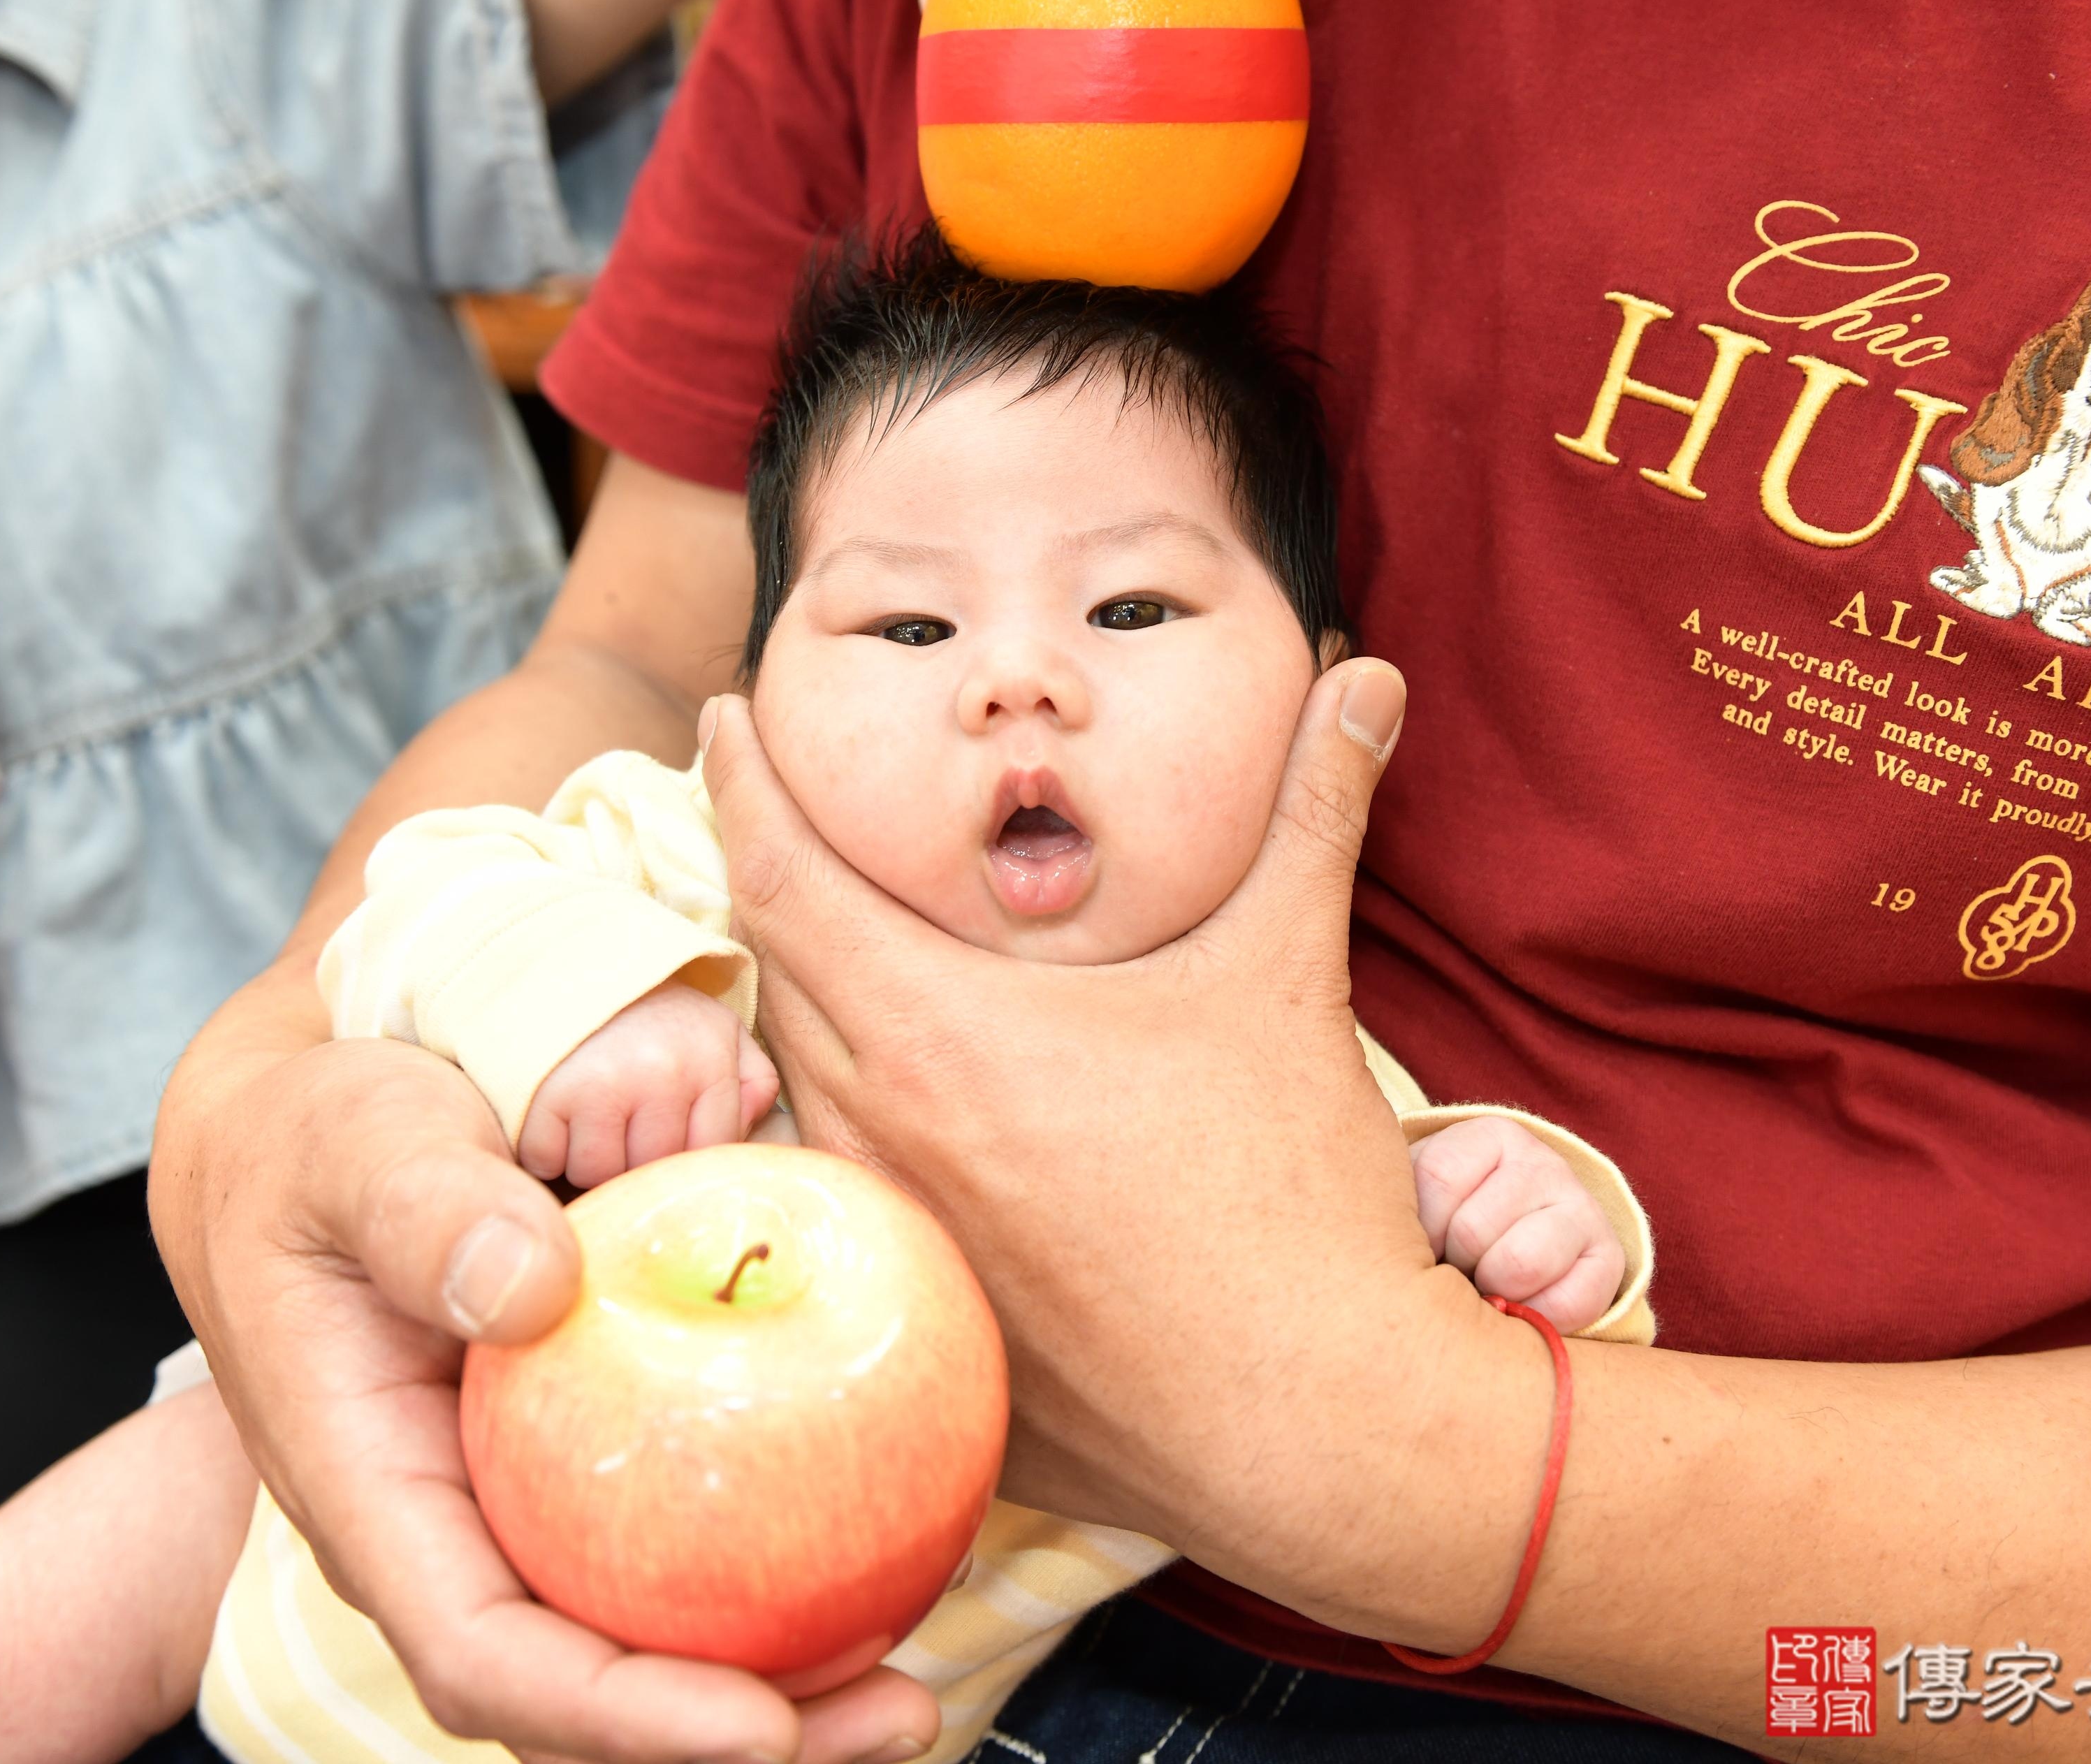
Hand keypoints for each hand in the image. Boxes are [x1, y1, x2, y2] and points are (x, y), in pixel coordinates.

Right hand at [150, 1021, 939, 1763]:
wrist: (306, 1123)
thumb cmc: (317, 1135)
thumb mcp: (354, 1142)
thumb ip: (425, 1208)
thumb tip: (535, 1291)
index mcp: (374, 1495)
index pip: (486, 1655)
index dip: (619, 1714)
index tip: (757, 1723)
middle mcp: (450, 1534)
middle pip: (585, 1695)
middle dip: (740, 1737)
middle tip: (899, 1713)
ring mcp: (519, 1507)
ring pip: (645, 1642)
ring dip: (783, 1680)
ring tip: (913, 1682)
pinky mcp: (582, 1465)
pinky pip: (677, 1550)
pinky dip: (781, 1562)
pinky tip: (897, 1539)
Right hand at [522, 982, 781, 1188]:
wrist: (570, 961)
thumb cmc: (651, 1014)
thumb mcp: (718, 1031)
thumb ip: (753, 1082)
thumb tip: (749, 1132)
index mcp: (711, 1058)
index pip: (707, 1153)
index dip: (682, 1156)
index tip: (663, 1136)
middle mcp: (663, 1072)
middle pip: (651, 1169)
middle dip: (633, 1158)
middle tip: (619, 1122)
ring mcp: (603, 1083)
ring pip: (597, 1171)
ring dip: (586, 1156)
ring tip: (588, 1115)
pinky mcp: (548, 1093)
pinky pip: (545, 1159)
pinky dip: (544, 1148)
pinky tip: (554, 1114)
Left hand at [699, 660, 1552, 1649]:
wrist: (1322, 1415)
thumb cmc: (1291, 1191)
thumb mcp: (1289, 971)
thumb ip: (1312, 807)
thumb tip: (1364, 674)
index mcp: (935, 1031)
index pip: (779, 872)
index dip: (741, 782)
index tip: (726, 723)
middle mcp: (875, 1136)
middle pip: (775, 979)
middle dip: (775, 895)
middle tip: (793, 833)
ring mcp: (881, 1252)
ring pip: (796, 1103)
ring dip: (810, 1030)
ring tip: (850, 977)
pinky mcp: (908, 1343)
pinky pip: (834, 1227)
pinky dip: (846, 1159)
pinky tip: (904, 1142)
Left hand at [1409, 1116, 1625, 1333]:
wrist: (1520, 1254)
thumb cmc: (1449, 1229)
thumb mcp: (1417, 1200)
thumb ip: (1396, 1204)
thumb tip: (1379, 1238)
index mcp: (1490, 1137)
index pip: (1435, 1178)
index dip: (1417, 1227)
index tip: (1420, 1241)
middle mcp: (1543, 1162)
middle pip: (1471, 1230)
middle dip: (1452, 1266)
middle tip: (1455, 1270)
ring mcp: (1582, 1207)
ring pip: (1519, 1264)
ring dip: (1492, 1291)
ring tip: (1486, 1287)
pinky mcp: (1609, 1259)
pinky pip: (1564, 1303)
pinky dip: (1534, 1318)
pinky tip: (1522, 1306)